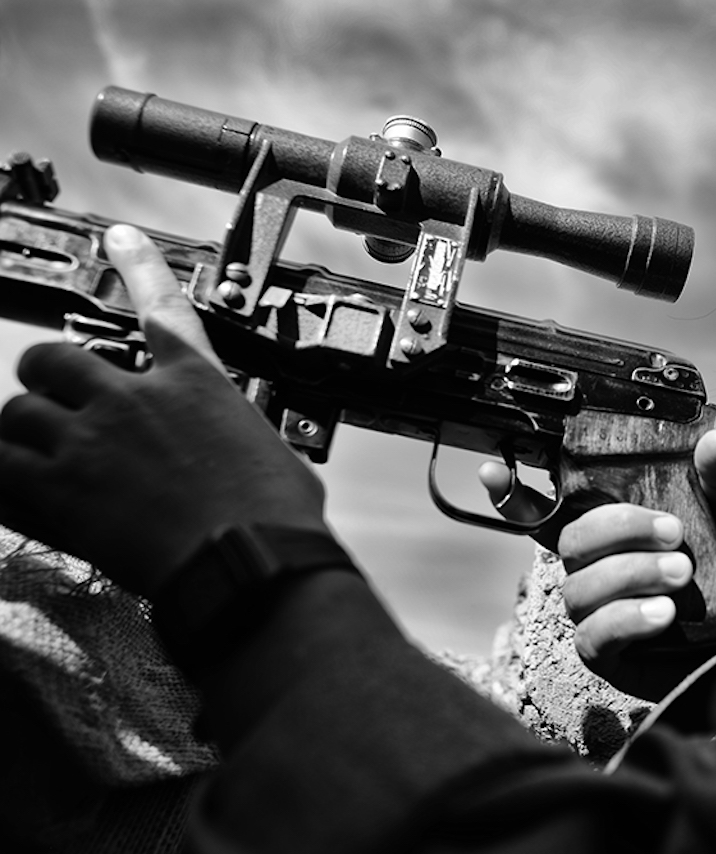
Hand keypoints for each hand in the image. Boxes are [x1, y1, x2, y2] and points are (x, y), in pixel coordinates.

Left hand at [0, 225, 328, 596]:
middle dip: (45, 380)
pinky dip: (4, 479)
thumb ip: (244, 441)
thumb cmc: (276, 519)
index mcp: (197, 383)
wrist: (250, 563)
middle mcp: (136, 399)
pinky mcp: (60, 490)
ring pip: (16, 413)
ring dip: (18, 434)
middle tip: (53, 404)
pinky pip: (0, 469)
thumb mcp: (277, 456)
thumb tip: (256, 460)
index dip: (136, 266)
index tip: (118, 238)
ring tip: (32, 458)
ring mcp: (92, 441)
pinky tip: (18, 492)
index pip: (162, 307)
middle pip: (55, 359)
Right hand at [481, 429, 715, 699]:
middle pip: (571, 539)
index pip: (549, 510)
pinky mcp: (605, 653)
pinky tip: (663, 613)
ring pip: (580, 586)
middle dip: (620, 528)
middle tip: (674, 532)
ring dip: (631, 573)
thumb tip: (714, 442)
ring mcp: (593, 611)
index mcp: (609, 530)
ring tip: (680, 572)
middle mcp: (591, 567)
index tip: (492, 470)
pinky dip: (629, 618)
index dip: (514, 494)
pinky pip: (595, 634)